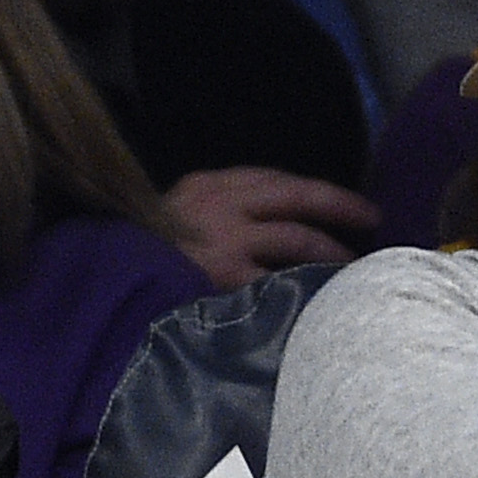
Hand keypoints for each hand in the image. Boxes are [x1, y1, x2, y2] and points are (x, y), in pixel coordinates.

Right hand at [160, 168, 380, 289]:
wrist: (105, 281)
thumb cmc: (141, 256)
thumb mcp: (174, 218)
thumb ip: (215, 216)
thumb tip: (261, 228)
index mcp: (208, 185)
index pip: (274, 179)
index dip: (315, 191)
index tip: (344, 202)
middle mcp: (222, 204)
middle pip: (299, 196)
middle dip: (342, 206)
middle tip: (373, 218)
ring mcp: (226, 240)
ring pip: (300, 239)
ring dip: (333, 253)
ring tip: (356, 268)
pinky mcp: (227, 277)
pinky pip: (281, 283)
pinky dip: (308, 289)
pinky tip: (328, 298)